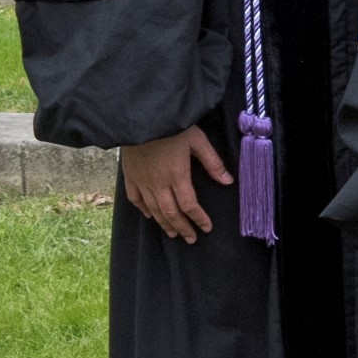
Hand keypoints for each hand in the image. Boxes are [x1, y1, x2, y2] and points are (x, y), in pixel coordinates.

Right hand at [120, 126, 228, 243]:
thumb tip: (228, 181)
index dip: (198, 218)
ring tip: (173, 233)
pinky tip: (149, 216)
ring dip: (164, 223)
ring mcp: (142, 181)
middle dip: (182, 227)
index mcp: (177, 175)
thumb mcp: (198, 141)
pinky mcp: (129, 176)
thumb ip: (213, 162)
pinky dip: (142, 209)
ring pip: (153, 209)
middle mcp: (158, 183)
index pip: (189, 204)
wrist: (140, 118)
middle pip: (171, 212)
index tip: (206, 228)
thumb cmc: (172, 127)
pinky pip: (135, 198)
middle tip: (191, 239)